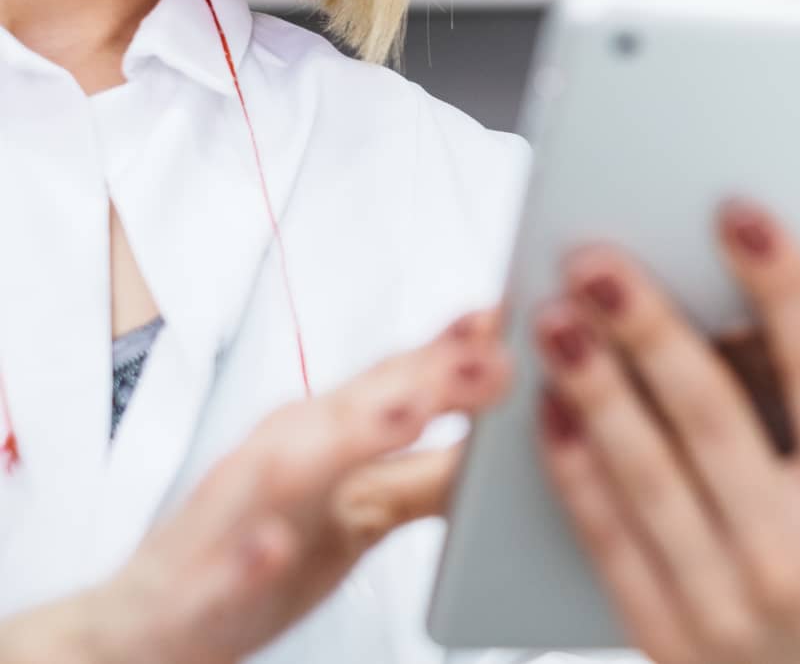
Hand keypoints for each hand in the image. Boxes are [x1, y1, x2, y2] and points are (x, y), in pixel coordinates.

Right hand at [0, 312, 509, 663]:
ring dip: (349, 436)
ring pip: (290, 466)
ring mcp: (237, 514)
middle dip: (425, 375)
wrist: (147, 627)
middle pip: (359, 404)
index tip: (514, 309)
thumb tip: (505, 431)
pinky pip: (230, 565)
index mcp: (323, 431)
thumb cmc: (265, 550)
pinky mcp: (200, 582)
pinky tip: (278, 546)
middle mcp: (280, 453)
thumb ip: (428, 468)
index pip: (398, 376)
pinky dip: (254, 554)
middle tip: (493, 350)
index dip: (455, 344)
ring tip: (410, 415)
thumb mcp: (361, 508)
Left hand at [533, 201, 799, 663]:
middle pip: (712, 416)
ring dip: (594, 387)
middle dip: (651, 328)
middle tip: (602, 259)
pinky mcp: (663, 627)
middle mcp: (795, 551)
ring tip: (556, 317)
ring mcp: (720, 594)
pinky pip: (606, 537)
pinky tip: (549, 407)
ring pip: (645, 471)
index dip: (783, 286)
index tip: (743, 218)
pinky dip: (572, 469)